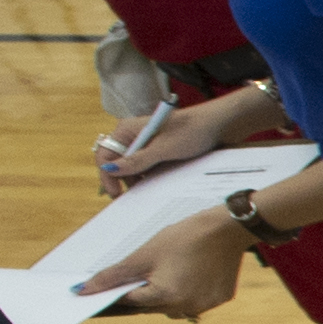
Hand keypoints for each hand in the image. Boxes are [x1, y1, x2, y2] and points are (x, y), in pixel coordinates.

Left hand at [78, 209, 249, 320]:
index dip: (117, 292)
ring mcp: (205, 305)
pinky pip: (194, 301)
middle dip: (143, 292)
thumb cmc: (184, 237)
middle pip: (151, 306)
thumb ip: (112, 275)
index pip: (130, 302)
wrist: (228, 228)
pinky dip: (187, 290)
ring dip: (165, 294)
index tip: (110, 287)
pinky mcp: (219, 299)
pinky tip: (189, 271)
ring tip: (169, 269)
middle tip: (145, 271)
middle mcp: (186, 307)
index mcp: (165, 297)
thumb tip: (82, 290)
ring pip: (173, 306)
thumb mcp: (144, 254)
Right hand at [95, 106, 212, 190]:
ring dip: (137, 180)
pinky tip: (156, 184)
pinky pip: (145, 167)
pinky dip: (148, 176)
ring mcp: (144, 143)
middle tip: (133, 198)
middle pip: (117, 163)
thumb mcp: (162, 149)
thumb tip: (109, 170)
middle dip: (122, 180)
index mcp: (126, 130)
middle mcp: (132, 136)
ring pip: (131, 167)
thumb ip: (136, 161)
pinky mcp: (157, 150)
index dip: (107, 175)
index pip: (105, 155)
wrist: (217, 125)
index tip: (116, 194)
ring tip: (147, 192)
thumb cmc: (190, 131)